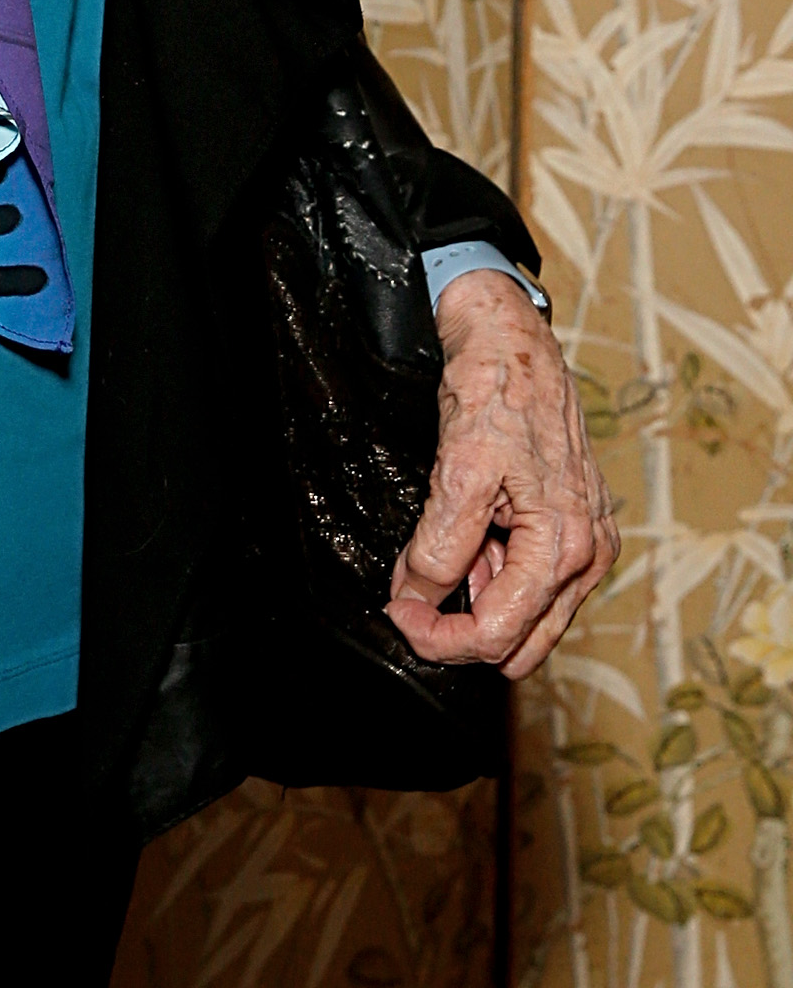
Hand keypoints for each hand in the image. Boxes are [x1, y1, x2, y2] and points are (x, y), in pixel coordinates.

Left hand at [387, 268, 617, 680]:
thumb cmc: (495, 393)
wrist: (513, 344)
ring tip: (446, 550)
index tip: (399, 613)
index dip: (439, 638)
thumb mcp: (457, 471)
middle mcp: (587, 555)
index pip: (498, 634)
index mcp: (566, 545)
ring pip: (525, 619)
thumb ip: (440, 546)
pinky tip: (474, 541)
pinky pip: (532, 585)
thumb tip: (417, 598)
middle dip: (459, 630)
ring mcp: (586, 546)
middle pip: (518, 643)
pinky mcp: (575, 532)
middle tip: (413, 595)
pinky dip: (494, 576)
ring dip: (477, 600)